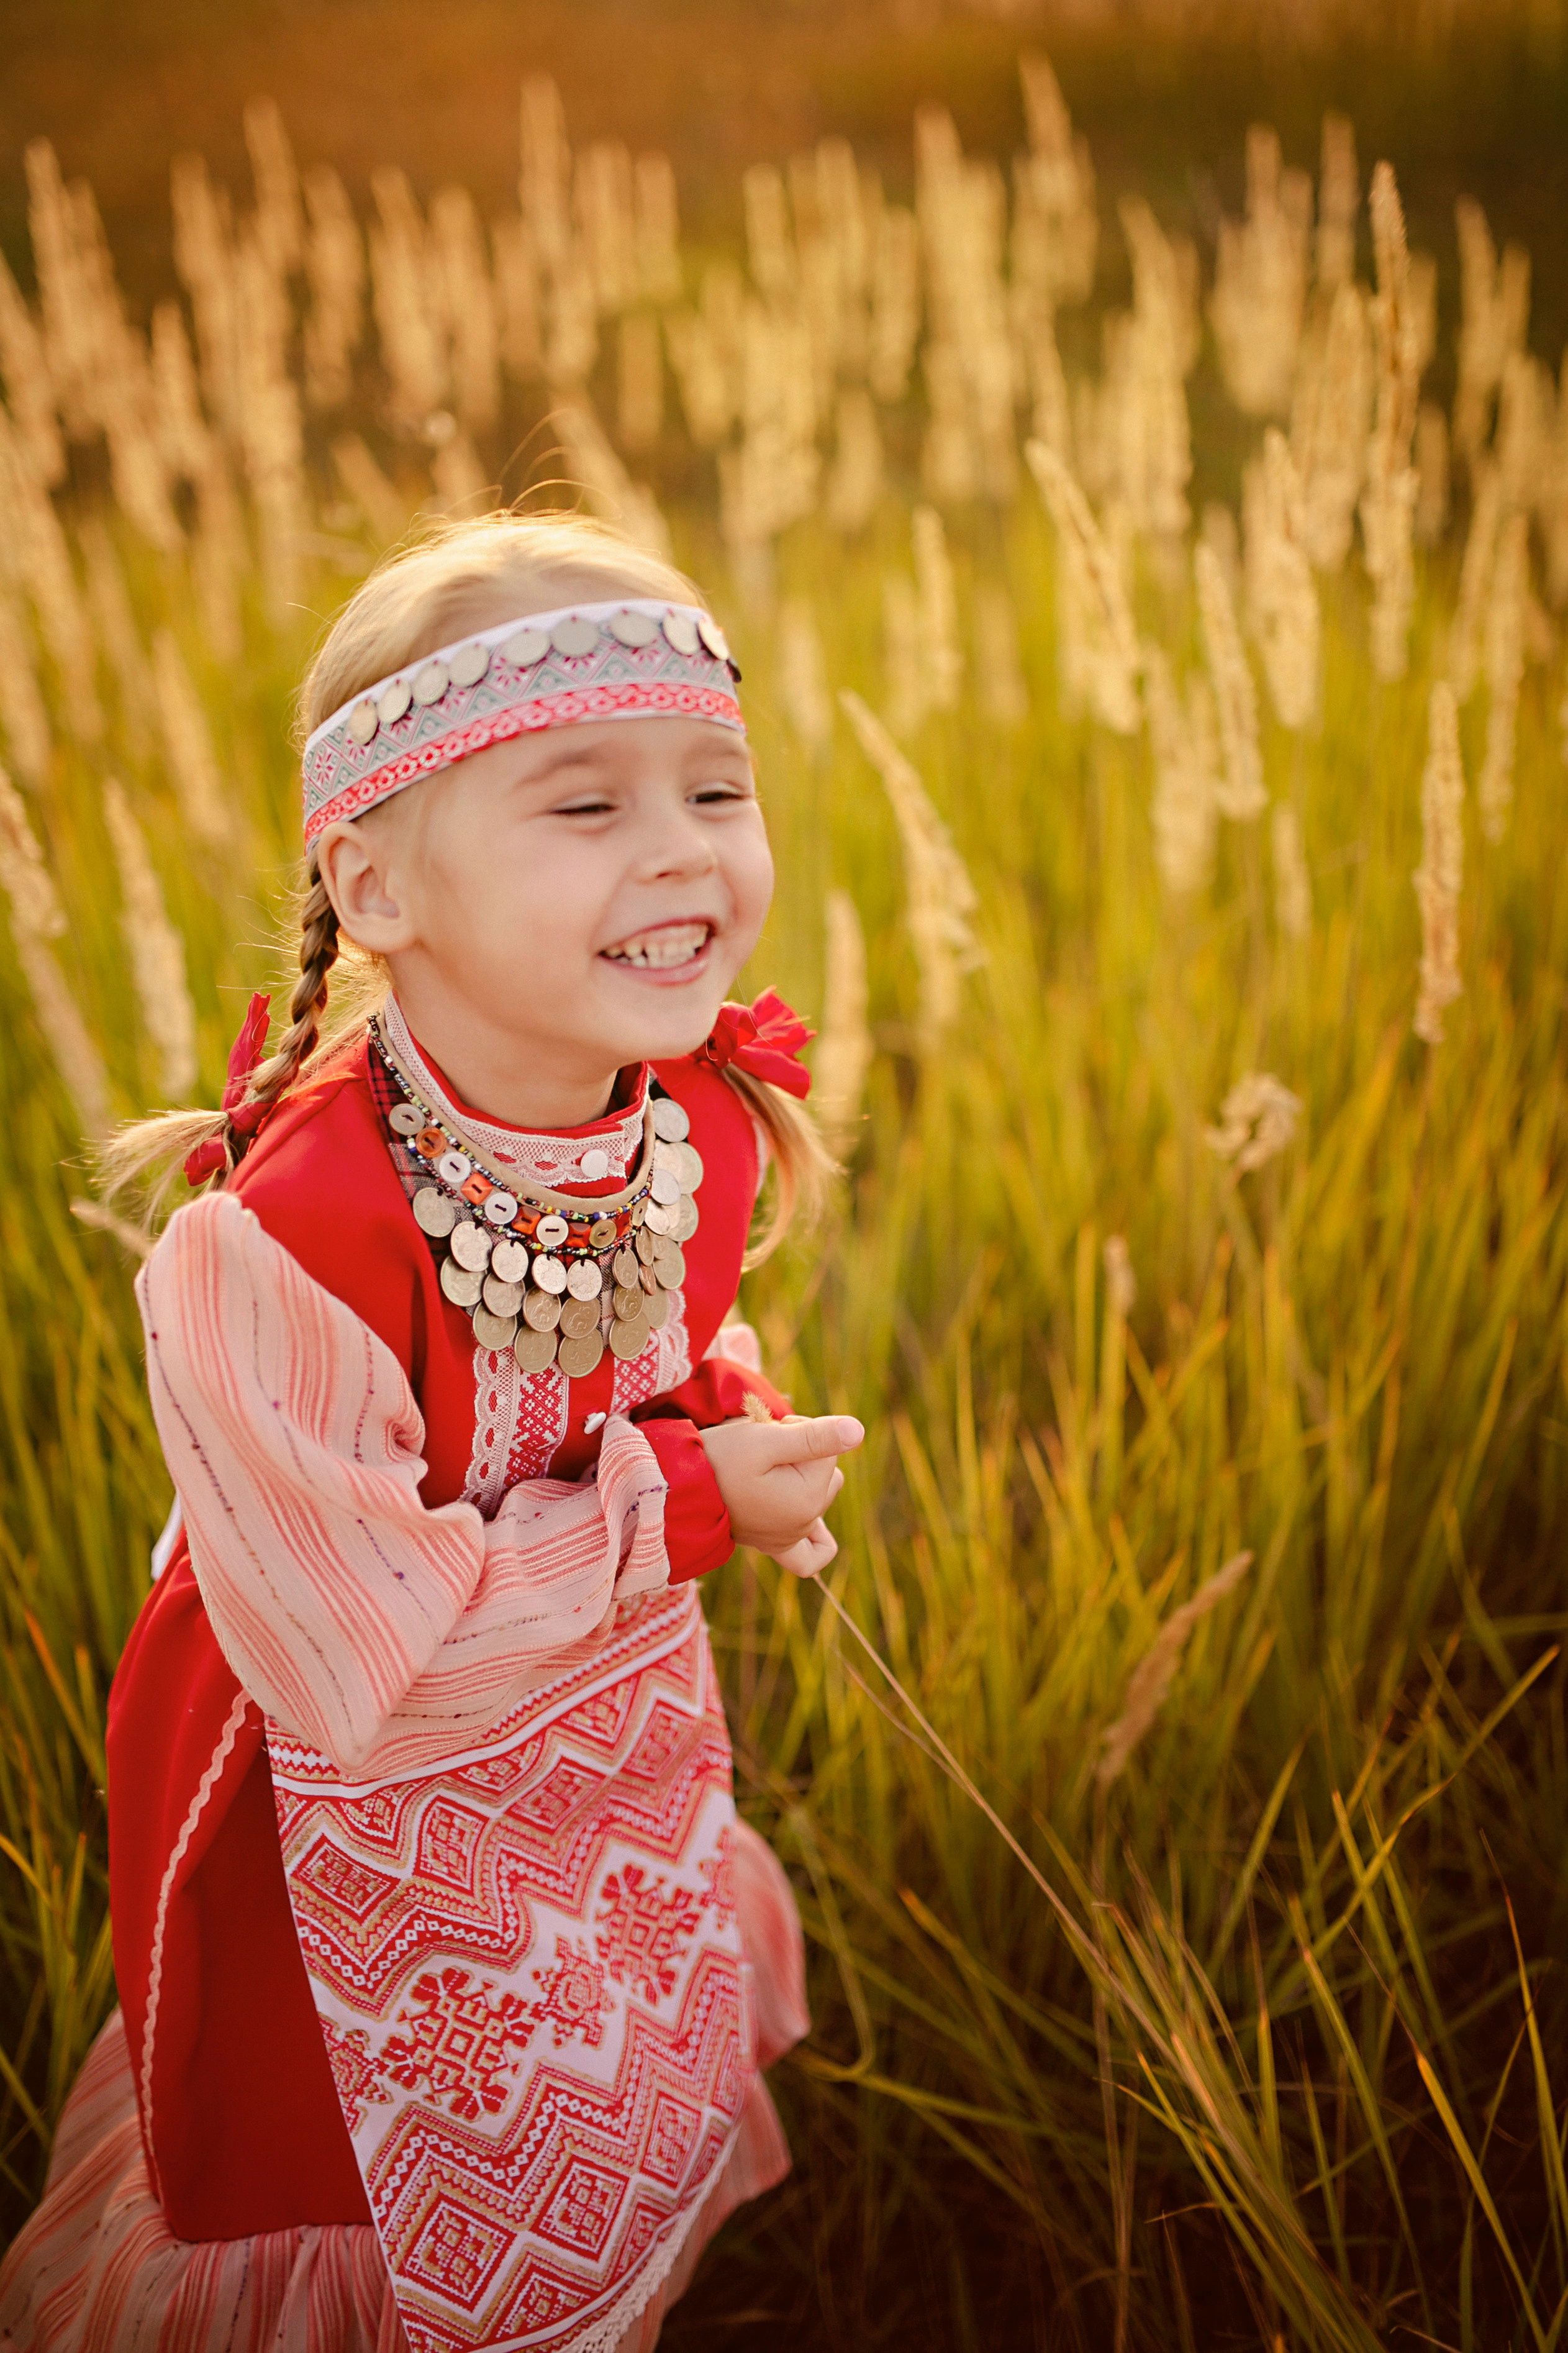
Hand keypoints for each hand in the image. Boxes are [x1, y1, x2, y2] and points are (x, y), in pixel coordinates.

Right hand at [700, 1413, 863, 1577]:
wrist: (677, 1491)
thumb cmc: (718, 1460)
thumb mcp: (765, 1440)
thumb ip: (814, 1436)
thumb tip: (858, 1431)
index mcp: (808, 1500)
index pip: (826, 1449)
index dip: (799, 1431)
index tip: (768, 1430)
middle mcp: (803, 1525)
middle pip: (824, 1471)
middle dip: (800, 1452)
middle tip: (761, 1451)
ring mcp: (789, 1538)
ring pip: (817, 1493)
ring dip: (799, 1476)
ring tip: (763, 1471)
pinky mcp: (774, 1545)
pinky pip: (809, 1554)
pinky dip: (816, 1538)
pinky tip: (814, 1527)